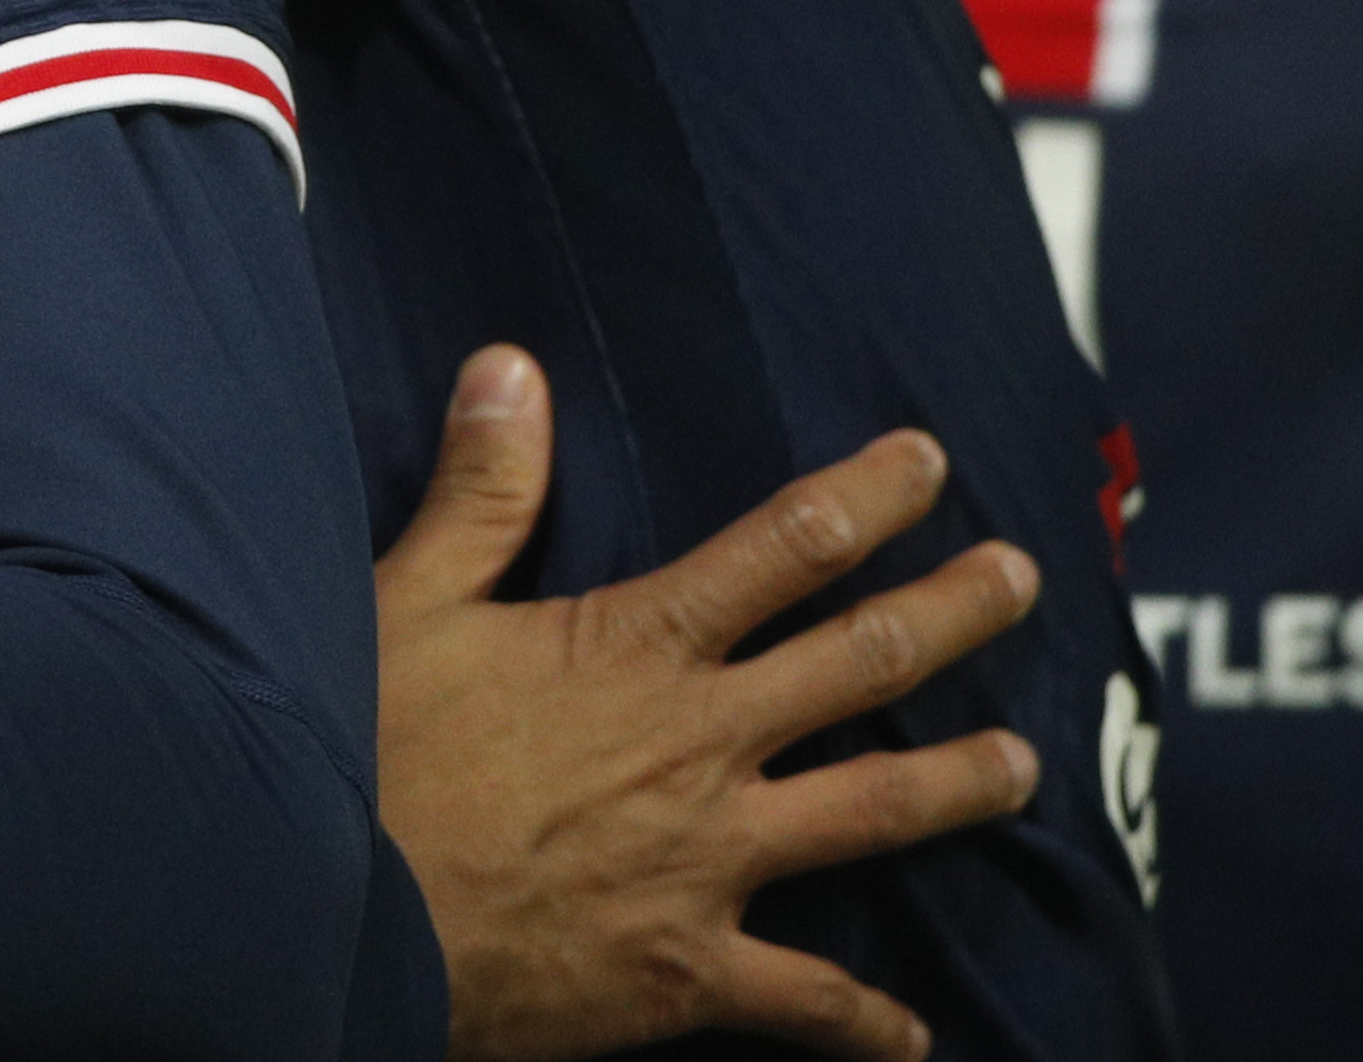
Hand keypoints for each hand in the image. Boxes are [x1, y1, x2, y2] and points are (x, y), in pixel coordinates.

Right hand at [378, 348, 1042, 1061]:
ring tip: (1022, 766)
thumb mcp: (408, 598)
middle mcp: (699, 744)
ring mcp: (707, 862)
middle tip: (1022, 578)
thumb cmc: (367, 754)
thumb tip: (514, 367)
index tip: (930, 460)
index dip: (868, 496)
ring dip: (959, 784)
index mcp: (637, 646)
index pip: (784, 547)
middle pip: (862, 661)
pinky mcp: (687, 969)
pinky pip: (806, 1000)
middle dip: (953, 611)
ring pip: (872, 812)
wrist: (339, 918)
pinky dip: (867, 1023)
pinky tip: (916, 1038)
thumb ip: (483, 491)